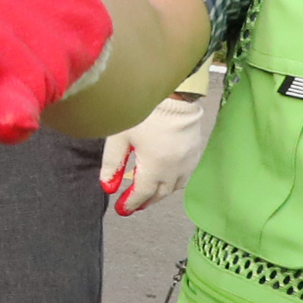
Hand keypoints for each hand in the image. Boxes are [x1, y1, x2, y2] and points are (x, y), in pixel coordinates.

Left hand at [101, 88, 215, 216]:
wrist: (174, 91)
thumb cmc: (145, 111)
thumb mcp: (120, 136)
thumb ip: (113, 164)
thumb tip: (108, 187)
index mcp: (156, 165)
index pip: (142, 193)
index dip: (131, 203)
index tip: (122, 210)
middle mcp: (175, 167)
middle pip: (160, 193)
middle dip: (146, 201)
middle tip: (133, 205)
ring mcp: (188, 159)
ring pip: (175, 186)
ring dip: (160, 192)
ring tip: (147, 193)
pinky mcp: (195, 150)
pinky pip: (185, 174)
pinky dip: (173, 180)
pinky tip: (164, 176)